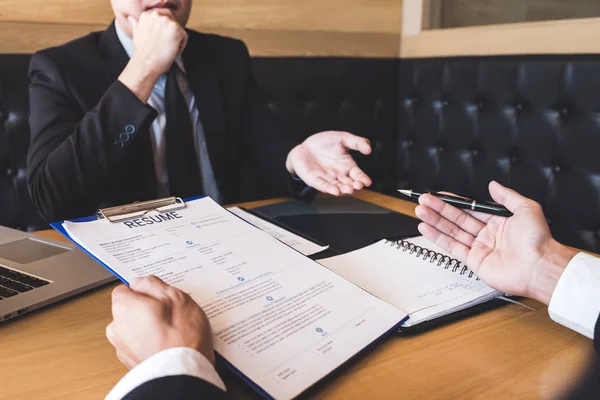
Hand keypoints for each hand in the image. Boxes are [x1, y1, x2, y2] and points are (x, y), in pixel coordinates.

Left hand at [106, 276, 213, 368]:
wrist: (182, 374)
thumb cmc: (181, 336)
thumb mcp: (175, 296)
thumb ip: (153, 284)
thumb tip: (142, 283)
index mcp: (123, 307)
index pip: (125, 289)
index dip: (144, 290)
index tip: (159, 294)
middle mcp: (116, 328)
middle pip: (130, 310)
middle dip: (147, 309)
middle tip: (171, 312)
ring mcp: (122, 348)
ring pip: (136, 328)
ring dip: (150, 327)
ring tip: (174, 331)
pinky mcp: (131, 363)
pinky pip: (141, 345)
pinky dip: (151, 343)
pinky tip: (170, 344)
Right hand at [118, 9, 187, 101]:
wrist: (145, 64)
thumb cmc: (142, 53)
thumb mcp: (136, 34)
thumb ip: (137, 24)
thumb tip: (132, 18)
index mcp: (147, 14)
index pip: (164, 16)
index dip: (164, 29)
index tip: (160, 40)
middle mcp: (157, 14)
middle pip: (173, 22)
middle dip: (171, 34)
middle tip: (163, 46)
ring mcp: (167, 21)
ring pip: (179, 30)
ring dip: (175, 40)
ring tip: (165, 49)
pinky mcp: (176, 30)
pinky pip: (184, 37)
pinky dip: (180, 47)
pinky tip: (170, 51)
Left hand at [286, 131, 371, 195]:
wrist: (305, 146)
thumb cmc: (325, 142)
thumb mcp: (343, 138)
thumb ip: (357, 142)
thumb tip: (369, 149)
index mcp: (347, 166)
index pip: (357, 175)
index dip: (363, 179)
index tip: (367, 182)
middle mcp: (339, 175)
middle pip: (349, 184)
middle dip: (354, 186)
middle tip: (358, 185)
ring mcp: (327, 179)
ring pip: (338, 187)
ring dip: (344, 189)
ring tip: (349, 189)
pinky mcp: (315, 180)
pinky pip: (323, 186)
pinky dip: (330, 189)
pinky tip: (336, 191)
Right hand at [415, 181, 576, 304]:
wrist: (539, 266)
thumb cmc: (538, 240)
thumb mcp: (527, 208)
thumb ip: (507, 195)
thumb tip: (494, 185)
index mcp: (498, 222)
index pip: (470, 209)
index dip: (453, 201)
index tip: (439, 194)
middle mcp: (487, 234)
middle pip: (457, 219)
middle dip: (439, 209)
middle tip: (424, 200)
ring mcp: (479, 248)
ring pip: (451, 231)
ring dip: (435, 221)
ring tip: (420, 211)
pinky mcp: (474, 261)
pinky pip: (452, 247)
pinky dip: (438, 238)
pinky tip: (427, 229)